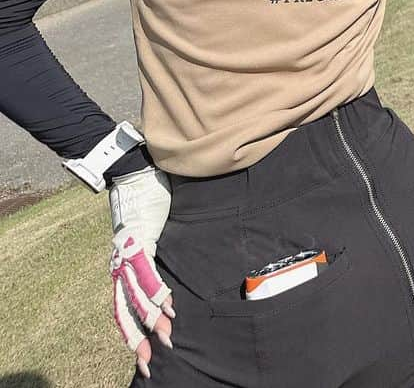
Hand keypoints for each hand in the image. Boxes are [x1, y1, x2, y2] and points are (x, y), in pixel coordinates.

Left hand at [108, 165, 174, 378]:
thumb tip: (167, 274)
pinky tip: (168, 308)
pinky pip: (148, 274)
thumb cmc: (146, 199)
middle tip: (149, 364)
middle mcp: (121, 266)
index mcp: (123, 266)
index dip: (135, 332)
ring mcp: (128, 255)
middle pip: (126, 311)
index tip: (146, 355)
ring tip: (165, 340)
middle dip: (138, 340)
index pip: (126, 307)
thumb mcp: (148, 234)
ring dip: (152, 321)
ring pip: (137, 298)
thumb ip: (152, 255)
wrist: (133, 172)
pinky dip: (157, 293)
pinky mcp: (139, 242)